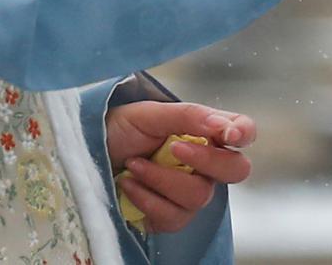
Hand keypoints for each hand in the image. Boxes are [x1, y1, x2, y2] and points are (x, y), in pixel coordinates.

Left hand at [105, 98, 254, 233]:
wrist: (87, 156)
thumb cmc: (118, 130)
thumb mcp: (149, 114)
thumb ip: (189, 116)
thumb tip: (222, 125)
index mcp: (205, 131)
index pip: (243, 131)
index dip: (244, 133)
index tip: (228, 135)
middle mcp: (204, 164)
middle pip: (236, 170)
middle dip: (206, 161)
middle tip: (173, 149)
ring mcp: (189, 192)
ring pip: (200, 197)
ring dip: (162, 180)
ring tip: (134, 165)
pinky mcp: (169, 216)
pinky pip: (173, 217)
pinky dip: (147, 199)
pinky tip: (128, 184)